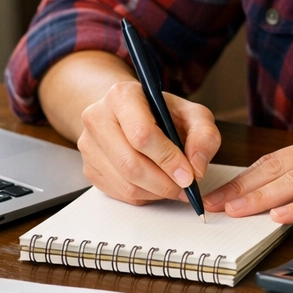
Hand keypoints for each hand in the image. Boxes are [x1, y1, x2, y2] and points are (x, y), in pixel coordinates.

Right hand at [77, 80, 220, 204]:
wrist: (131, 113)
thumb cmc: (162, 113)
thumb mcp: (192, 114)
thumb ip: (204, 135)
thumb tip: (197, 167)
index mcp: (122, 96)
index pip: (142, 134)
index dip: (168, 159)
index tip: (189, 175)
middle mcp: (98, 118)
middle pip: (131, 164)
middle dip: (164, 183)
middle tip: (185, 188)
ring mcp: (89, 145)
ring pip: (125, 184)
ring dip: (156, 192)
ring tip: (175, 186)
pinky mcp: (89, 168)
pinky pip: (119, 193)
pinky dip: (144, 196)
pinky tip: (157, 184)